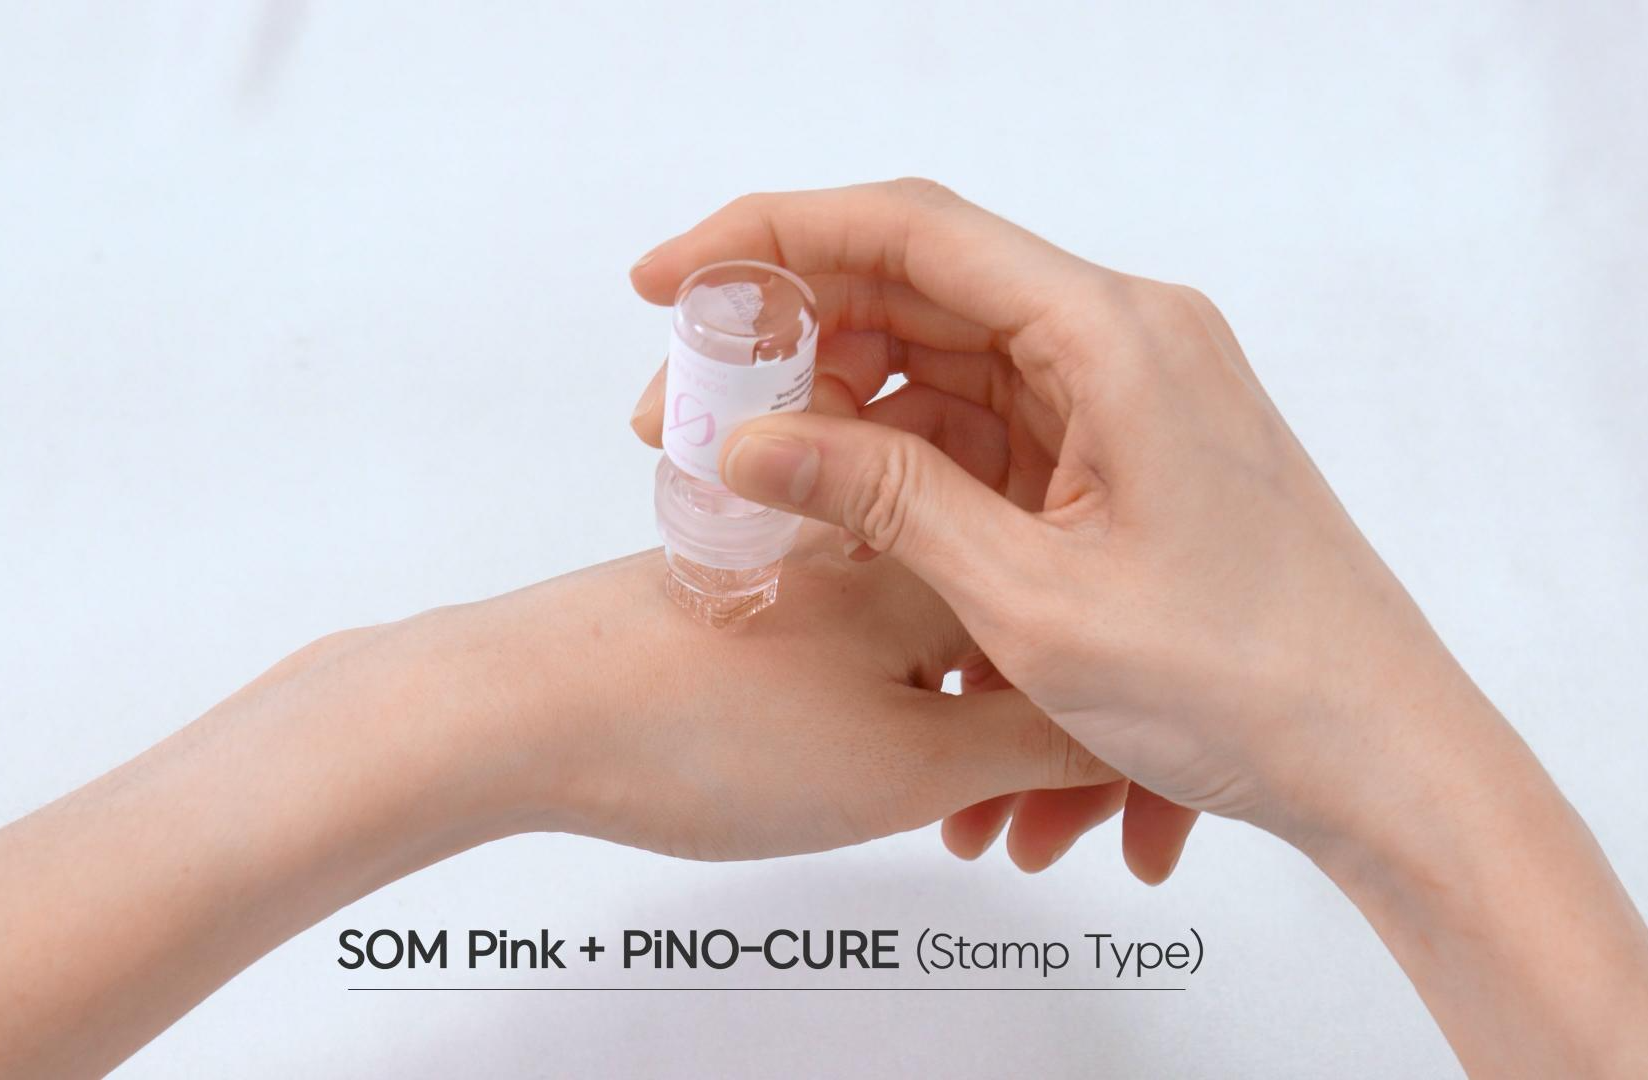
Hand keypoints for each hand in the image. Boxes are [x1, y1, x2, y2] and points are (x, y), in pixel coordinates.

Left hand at [341, 526, 1138, 863]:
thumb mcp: (909, 765)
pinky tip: (861, 778)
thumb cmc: (700, 729)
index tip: (1106, 810)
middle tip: (1027, 838)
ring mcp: (813, 557)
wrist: (516, 709)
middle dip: (1036, 748)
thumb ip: (1037, 744)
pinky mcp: (756, 587)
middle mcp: (884, 535)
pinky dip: (890, 719)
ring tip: (949, 827)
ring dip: (962, 745)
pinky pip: (865, 653)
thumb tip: (1132, 729)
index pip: (1074, 628)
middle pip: (1013, 638)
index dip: (1104, 729)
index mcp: (942, 554)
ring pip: (937, 653)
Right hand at [621, 180, 1647, 1076]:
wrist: (1382, 759)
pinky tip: (856, 549)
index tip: (666, 274)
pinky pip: (992, 442)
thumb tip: (750, 433)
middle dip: (792, 347)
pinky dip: (917, 487)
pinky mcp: (1125, 460)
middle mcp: (1125, 340)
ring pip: (946, 376)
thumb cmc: (1245, 681)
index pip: (911, 231)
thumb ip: (882, 497)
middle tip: (682, 407)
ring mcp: (1127, 399)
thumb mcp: (1030, 599)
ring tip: (757, 502)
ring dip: (850, 432)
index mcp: (1114, 336)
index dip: (771, 236)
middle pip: (920, 296)